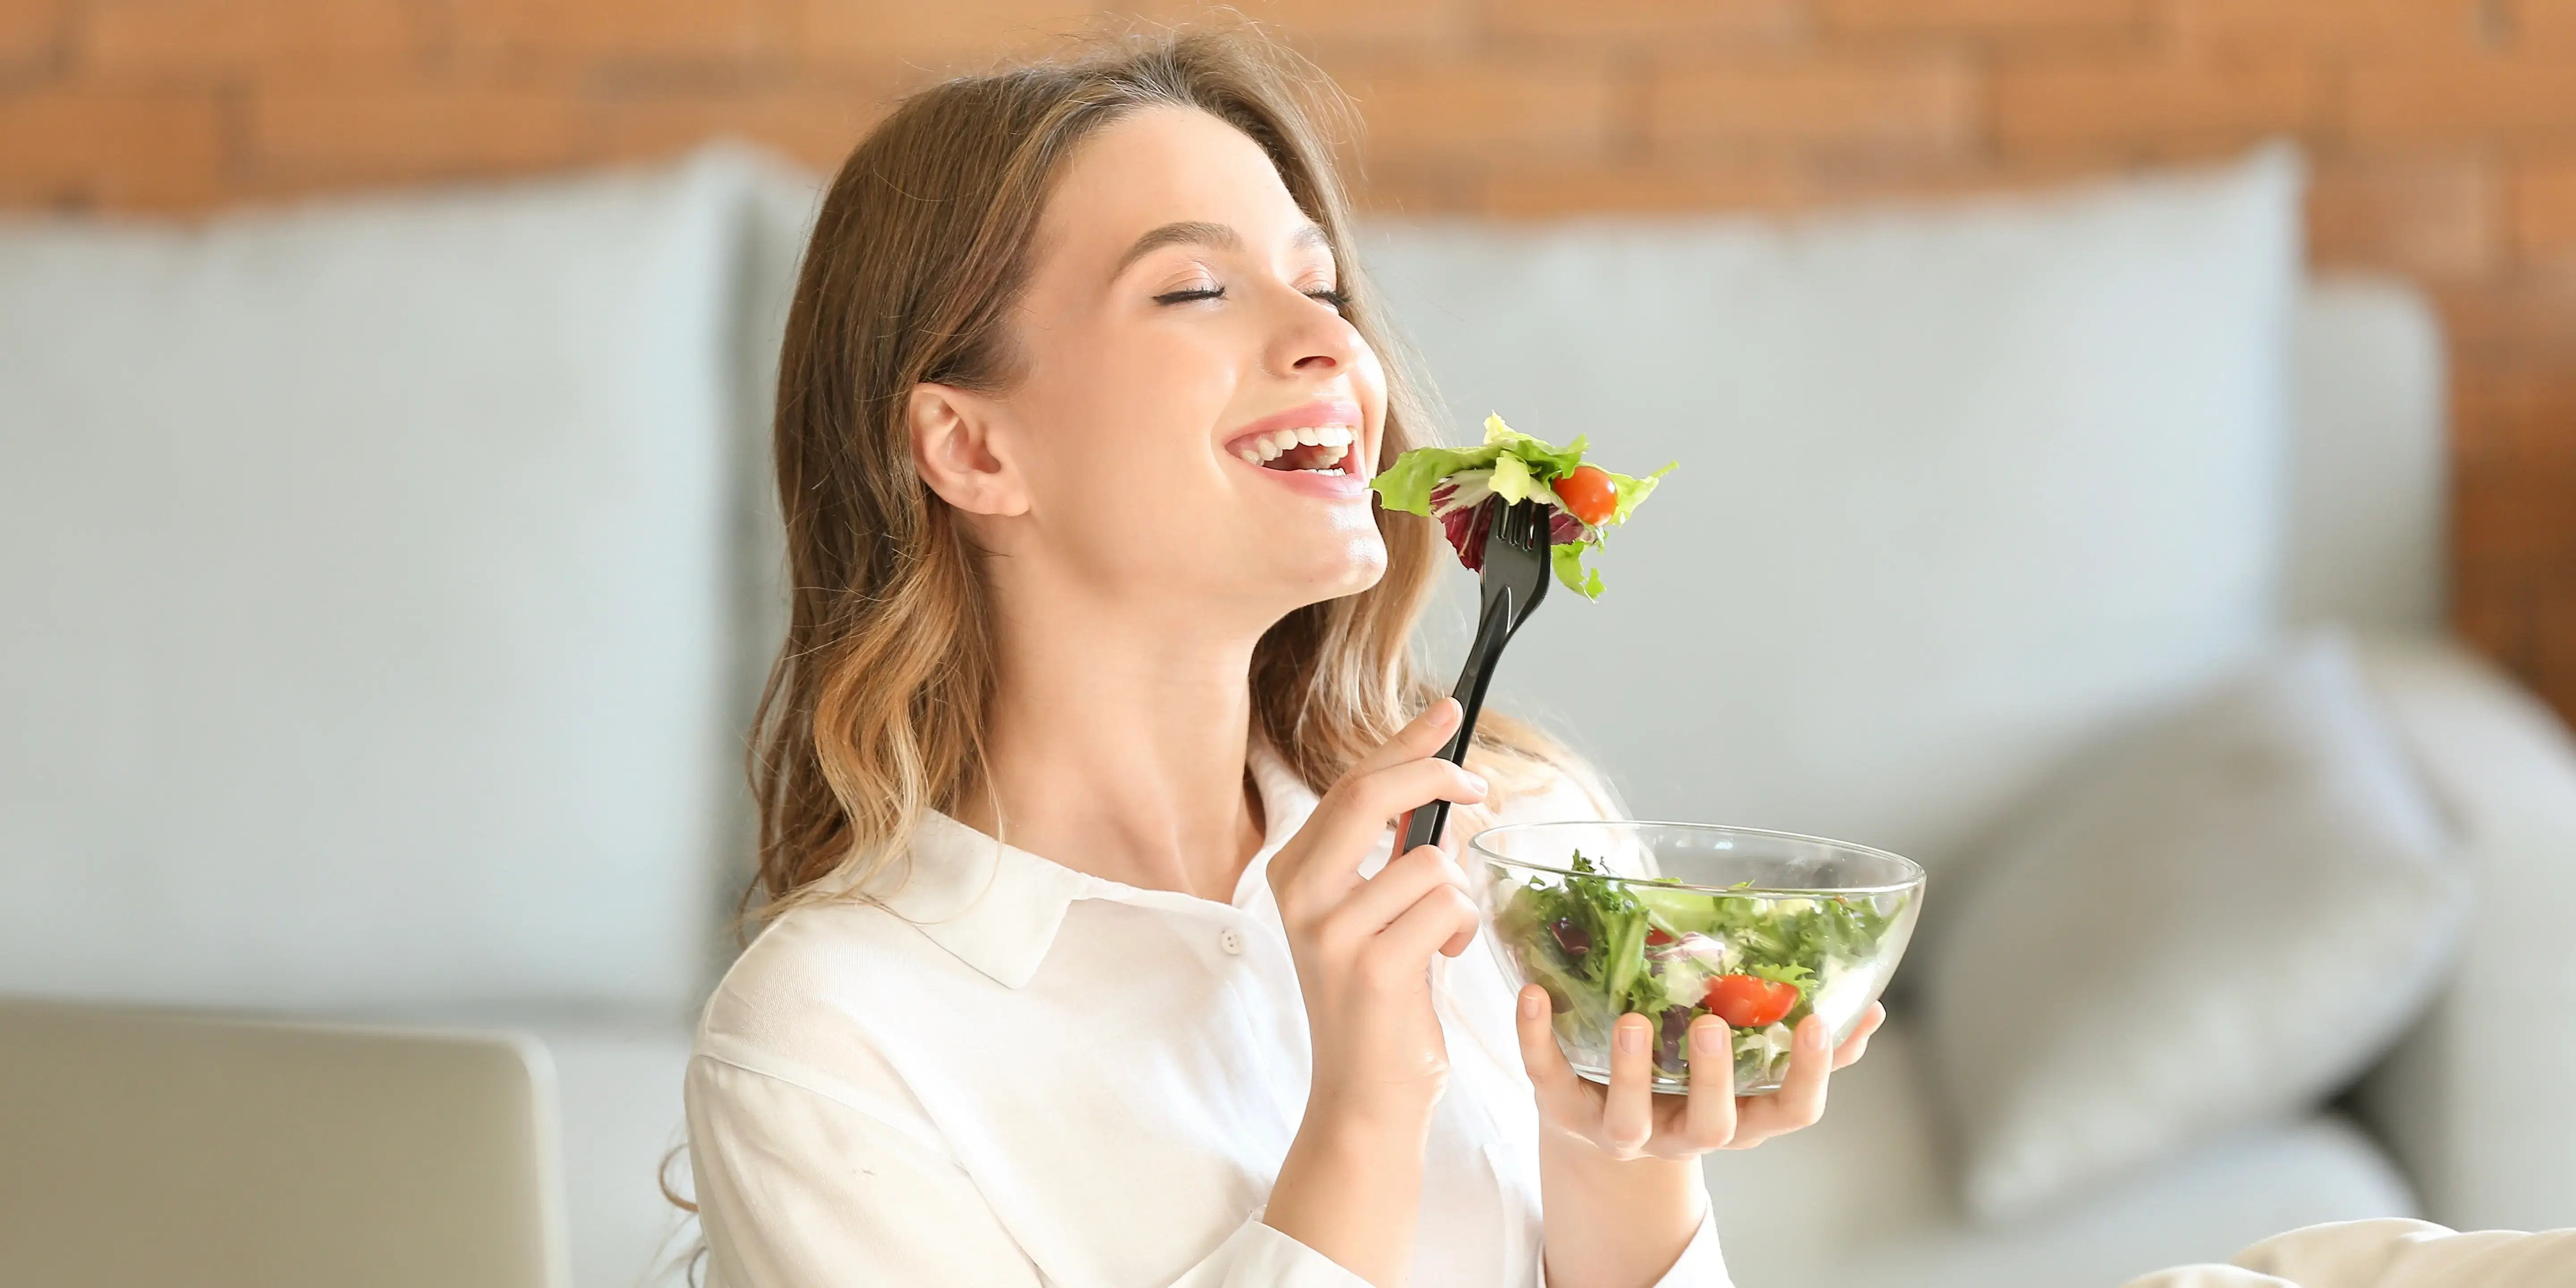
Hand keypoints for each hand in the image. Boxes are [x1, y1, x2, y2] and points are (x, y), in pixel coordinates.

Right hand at [1266, 696, 1490, 1125]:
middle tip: (1479, 787)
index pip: (1351, 785)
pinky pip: (1445, 906)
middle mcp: (1298, 894)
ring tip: (1442, 936)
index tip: (1447, 711)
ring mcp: (1330, 931)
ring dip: (1456, 893)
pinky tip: (1443, 961)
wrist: (1365, 1093)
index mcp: (1293, 872)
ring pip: (1427, 861)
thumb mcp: (1374, 911)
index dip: (1403, 742)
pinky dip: (1462, 929)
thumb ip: (1393, 851)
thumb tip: (1436, 786)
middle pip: (1371, 795)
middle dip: (1435, 776)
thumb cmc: (1380, 1000)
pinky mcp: (1373, 967)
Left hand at [1517, 992, 1885, 1158]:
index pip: (1791, 1113)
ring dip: (1631, 1070)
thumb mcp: (1744, 1070)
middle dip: (1714, 1077)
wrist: (1598, 1120)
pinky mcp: (1563, 1112)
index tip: (1818, 1023)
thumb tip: (1870, 1008)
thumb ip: (1806, 1045)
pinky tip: (1534, 995)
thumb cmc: (1684, 1080)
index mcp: (1738, 1118)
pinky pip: (1548, 1078)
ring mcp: (1621, 1130)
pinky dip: (1536, 1036)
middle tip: (1713, 1024)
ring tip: (1634, 1020)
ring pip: (1628, 1119)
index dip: (1810, 1076)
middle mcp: (1685, 1133)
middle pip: (1713, 1124)